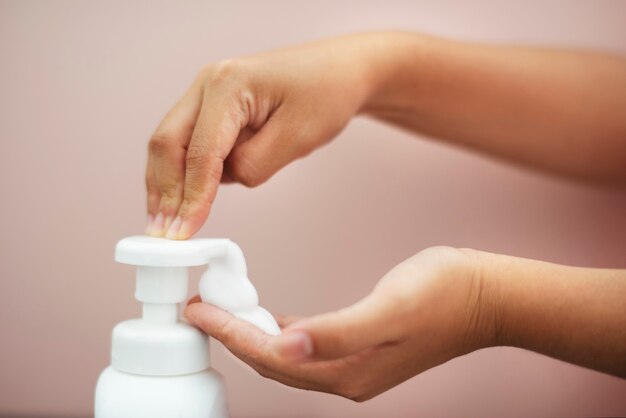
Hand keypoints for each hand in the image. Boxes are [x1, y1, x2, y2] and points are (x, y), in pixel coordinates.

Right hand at [145, 33, 389, 238]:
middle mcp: (208, 83)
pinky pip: (188, 142)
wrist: (341, 71)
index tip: (182, 232)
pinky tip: (184, 200)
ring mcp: (207, 93)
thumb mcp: (297, 138)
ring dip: (167, 184)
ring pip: (171, 144)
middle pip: (167, 144)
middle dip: (163, 191)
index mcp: (228, 84)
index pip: (199, 152)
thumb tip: (220, 183)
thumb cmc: (326, 96)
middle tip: (161, 234)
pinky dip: (183, 173)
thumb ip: (253, 165)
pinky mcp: (214, 107)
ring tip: (164, 225)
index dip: (190, 197)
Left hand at [185, 246, 496, 400]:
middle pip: (272, 363)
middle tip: (200, 308)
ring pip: (285, 357)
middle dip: (231, 337)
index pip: (272, 359)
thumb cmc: (445, 294)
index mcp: (348, 371)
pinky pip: (305, 346)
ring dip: (251, 336)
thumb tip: (287, 346)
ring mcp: (353, 365)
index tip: (198, 310)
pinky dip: (278, 332)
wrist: (487, 296)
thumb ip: (339, 332)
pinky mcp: (360, 348)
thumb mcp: (393, 308)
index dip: (231, 335)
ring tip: (222, 310)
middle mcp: (345, 376)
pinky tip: (266, 318)